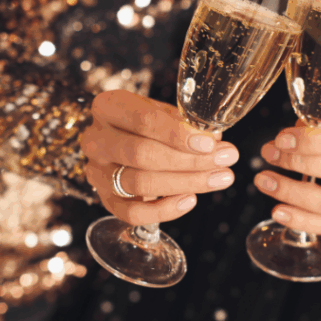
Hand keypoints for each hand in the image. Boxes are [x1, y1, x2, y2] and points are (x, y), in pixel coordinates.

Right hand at [81, 90, 238, 224]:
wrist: (119, 140)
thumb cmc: (146, 124)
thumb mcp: (163, 112)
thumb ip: (186, 123)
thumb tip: (215, 140)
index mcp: (109, 107)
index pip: (143, 120)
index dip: (178, 134)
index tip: (210, 143)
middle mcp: (96, 139)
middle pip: (141, 154)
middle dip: (189, 161)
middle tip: (224, 161)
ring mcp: (96, 172)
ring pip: (139, 183)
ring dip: (185, 183)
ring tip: (219, 178)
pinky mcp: (104, 199)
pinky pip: (132, 213)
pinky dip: (164, 210)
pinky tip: (190, 200)